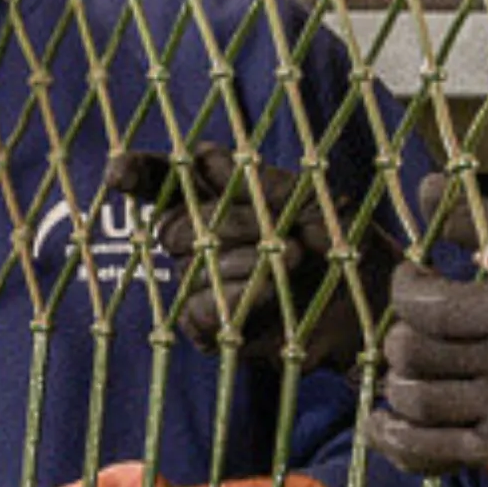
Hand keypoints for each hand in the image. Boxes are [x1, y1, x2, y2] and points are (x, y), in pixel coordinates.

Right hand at [106, 142, 400, 372]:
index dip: (134, 173)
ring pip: (190, 268)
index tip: (119, 174)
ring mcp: (199, 285)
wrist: (369, 291)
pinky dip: (238, 297)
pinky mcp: (211, 330)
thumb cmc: (335, 233)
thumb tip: (200, 156)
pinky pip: (201, 311)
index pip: (157, 179)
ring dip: (246, 260)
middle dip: (229, 222)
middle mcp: (196, 239)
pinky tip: (274, 291)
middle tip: (283, 226)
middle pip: (173, 227)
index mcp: (209, 196)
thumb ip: (248, 179)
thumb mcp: (300, 193)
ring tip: (296, 257)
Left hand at [366, 175, 487, 474]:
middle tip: (418, 317)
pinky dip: (402, 444)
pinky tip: (387, 421)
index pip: (429, 307)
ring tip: (408, 361)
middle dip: (401, 330)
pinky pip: (439, 457)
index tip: (415, 274)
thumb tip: (429, 188)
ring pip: (417, 406)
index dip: (405, 288)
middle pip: (415, 355)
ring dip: (396, 381)